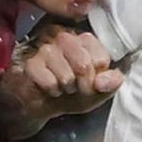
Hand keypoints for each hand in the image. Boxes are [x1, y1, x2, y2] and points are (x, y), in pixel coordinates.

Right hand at [0, 26, 123, 140]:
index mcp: (84, 39)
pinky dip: (52, 91)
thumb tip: (109, 80)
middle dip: (83, 85)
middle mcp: (64, 36)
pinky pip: (50, 83)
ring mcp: (44, 47)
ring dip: (66, 89)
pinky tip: (48, 88)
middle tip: (76, 88)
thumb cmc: (72, 92)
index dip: (98, 78)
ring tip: (61, 87)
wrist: (41, 104)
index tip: (91, 83)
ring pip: (67, 76)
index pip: (101, 58)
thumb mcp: (99, 90)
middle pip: (84, 65)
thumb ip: (111, 82)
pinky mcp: (30, 62)